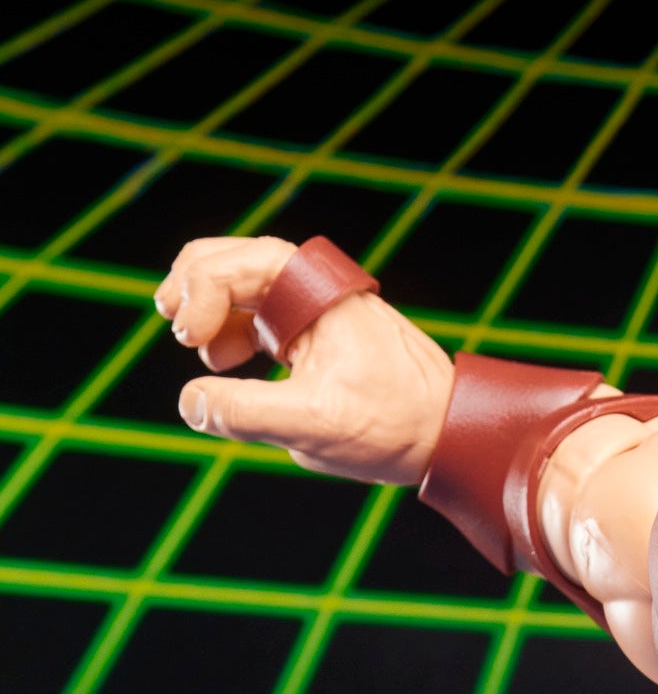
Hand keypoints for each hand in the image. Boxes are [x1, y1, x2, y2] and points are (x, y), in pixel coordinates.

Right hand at [157, 235, 454, 484]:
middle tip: (174, 323)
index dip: (201, 290)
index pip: (242, 261)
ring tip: (202, 349)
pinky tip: (225, 362)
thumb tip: (190, 401)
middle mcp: (318, 292)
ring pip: (244, 286)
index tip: (191, 341)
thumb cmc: (395, 425)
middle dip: (194, 286)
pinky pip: (260, 313)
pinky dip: (232, 329)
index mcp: (322, 297)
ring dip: (210, 309)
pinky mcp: (316, 332)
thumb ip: (247, 413)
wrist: (448, 434)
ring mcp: (316, 309)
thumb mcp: (314, 425)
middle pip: (235, 259)